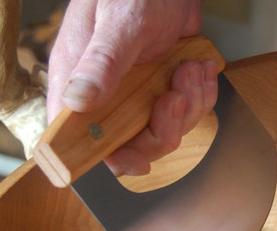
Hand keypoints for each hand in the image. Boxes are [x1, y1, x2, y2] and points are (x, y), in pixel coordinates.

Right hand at [47, 0, 217, 175]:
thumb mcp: (120, 22)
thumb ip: (101, 62)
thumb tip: (77, 102)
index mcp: (78, 82)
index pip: (79, 139)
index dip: (104, 158)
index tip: (135, 162)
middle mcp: (106, 95)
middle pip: (130, 145)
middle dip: (161, 129)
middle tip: (175, 95)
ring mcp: (137, 95)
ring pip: (163, 131)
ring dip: (187, 106)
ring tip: (190, 70)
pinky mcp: (163, 89)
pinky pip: (186, 112)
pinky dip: (199, 94)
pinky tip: (199, 67)